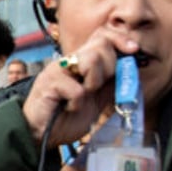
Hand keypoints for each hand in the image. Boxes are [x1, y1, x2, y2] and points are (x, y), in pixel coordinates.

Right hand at [21, 29, 139, 147]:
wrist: (38, 135)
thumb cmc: (63, 119)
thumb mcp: (95, 102)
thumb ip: (110, 86)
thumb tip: (131, 71)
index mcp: (80, 63)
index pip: (102, 35)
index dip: (120, 39)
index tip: (133, 51)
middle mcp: (69, 62)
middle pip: (101, 44)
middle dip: (110, 67)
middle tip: (97, 87)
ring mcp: (58, 70)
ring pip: (91, 60)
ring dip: (94, 83)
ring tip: (82, 97)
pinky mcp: (49, 83)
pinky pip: (77, 89)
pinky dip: (77, 103)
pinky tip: (68, 108)